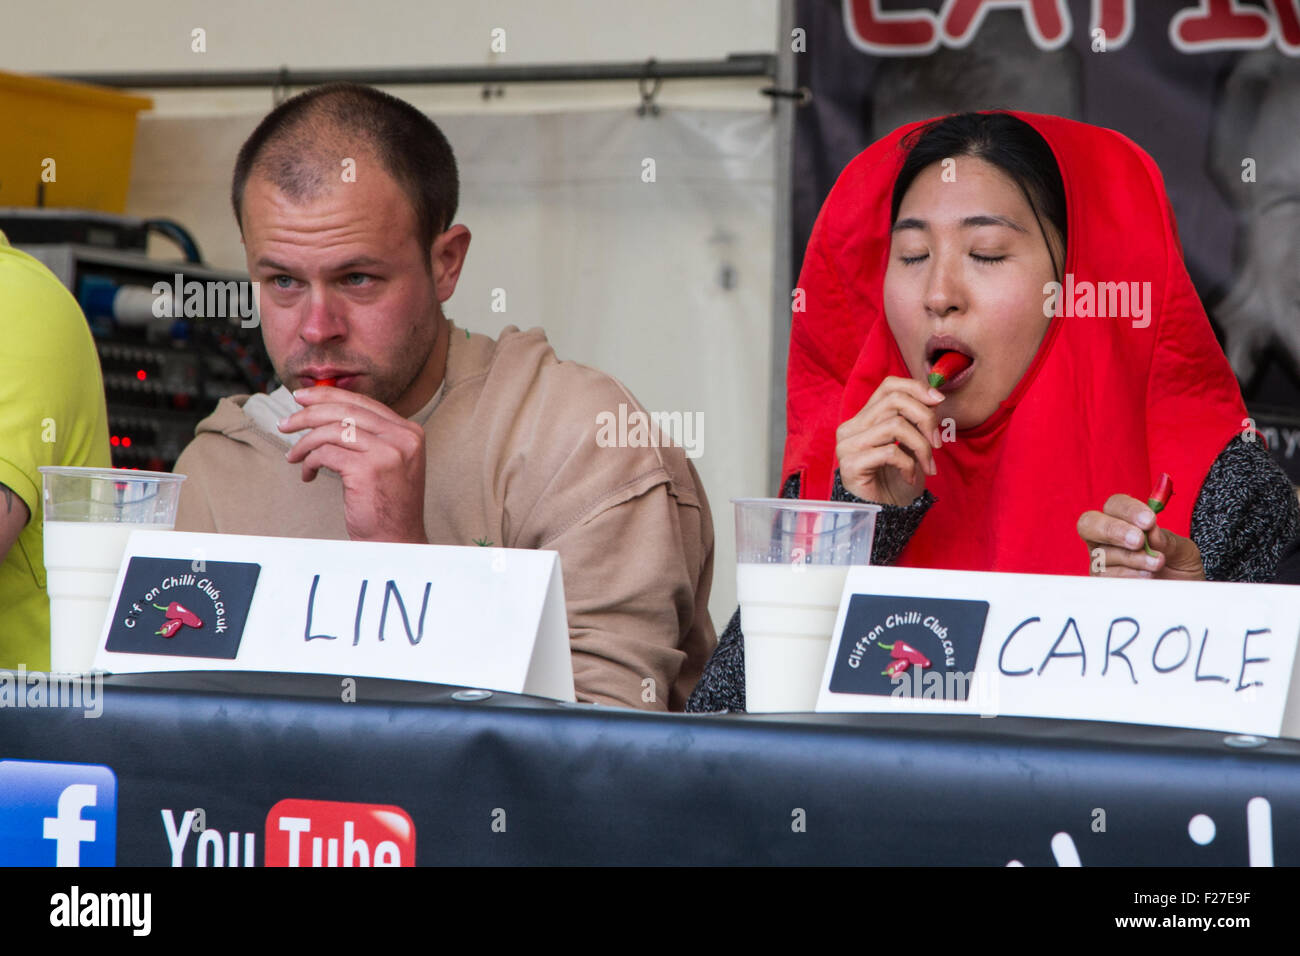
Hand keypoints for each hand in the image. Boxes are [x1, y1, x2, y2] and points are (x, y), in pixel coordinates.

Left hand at [280, 386, 427, 543]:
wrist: (395, 540)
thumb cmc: (385, 503)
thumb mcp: (386, 460)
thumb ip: (369, 435)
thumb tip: (327, 410)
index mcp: (409, 431)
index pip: (363, 402)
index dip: (328, 396)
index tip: (303, 397)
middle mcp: (402, 438)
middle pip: (346, 411)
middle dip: (309, 413)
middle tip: (286, 422)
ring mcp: (387, 453)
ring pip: (332, 430)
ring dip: (305, 442)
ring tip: (293, 456)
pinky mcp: (368, 470)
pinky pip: (326, 453)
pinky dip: (310, 461)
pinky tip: (307, 474)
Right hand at [836, 376, 944, 506]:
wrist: (886, 515)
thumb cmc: (898, 480)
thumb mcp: (913, 443)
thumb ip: (916, 419)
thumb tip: (935, 397)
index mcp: (864, 418)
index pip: (888, 386)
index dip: (916, 387)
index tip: (939, 401)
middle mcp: (851, 427)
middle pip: (895, 401)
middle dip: (925, 419)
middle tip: (938, 443)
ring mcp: (847, 446)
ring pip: (895, 425)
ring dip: (921, 446)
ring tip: (928, 465)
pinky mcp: (851, 465)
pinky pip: (890, 452)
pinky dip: (909, 465)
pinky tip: (911, 477)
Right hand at [1077, 493, 1205, 579]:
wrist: (1183, 596)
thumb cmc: (1180, 568)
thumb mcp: (1183, 550)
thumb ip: (1168, 540)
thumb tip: (1152, 533)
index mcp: (1124, 521)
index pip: (1115, 505)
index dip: (1128, 510)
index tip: (1149, 521)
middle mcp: (1106, 539)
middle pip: (1089, 523)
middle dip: (1113, 530)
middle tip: (1139, 541)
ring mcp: (1102, 562)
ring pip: (1102, 554)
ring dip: (1132, 558)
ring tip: (1157, 564)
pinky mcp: (1103, 584)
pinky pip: (1107, 577)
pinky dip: (1129, 576)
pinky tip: (1147, 578)